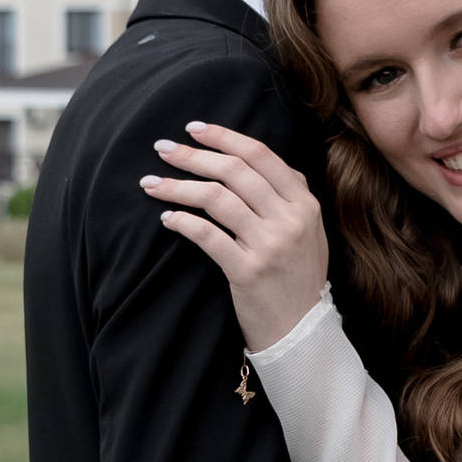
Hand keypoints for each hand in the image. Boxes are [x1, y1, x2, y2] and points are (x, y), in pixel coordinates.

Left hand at [144, 124, 331, 348]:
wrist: (302, 331)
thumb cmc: (298, 278)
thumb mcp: (310, 230)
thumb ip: (290, 194)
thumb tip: (257, 159)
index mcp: (305, 203)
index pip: (260, 155)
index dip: (223, 137)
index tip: (193, 129)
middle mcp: (290, 219)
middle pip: (234, 171)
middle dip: (192, 156)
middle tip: (162, 149)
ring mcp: (270, 245)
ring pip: (217, 198)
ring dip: (177, 187)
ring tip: (151, 183)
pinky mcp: (248, 271)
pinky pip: (208, 236)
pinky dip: (183, 222)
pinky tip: (167, 219)